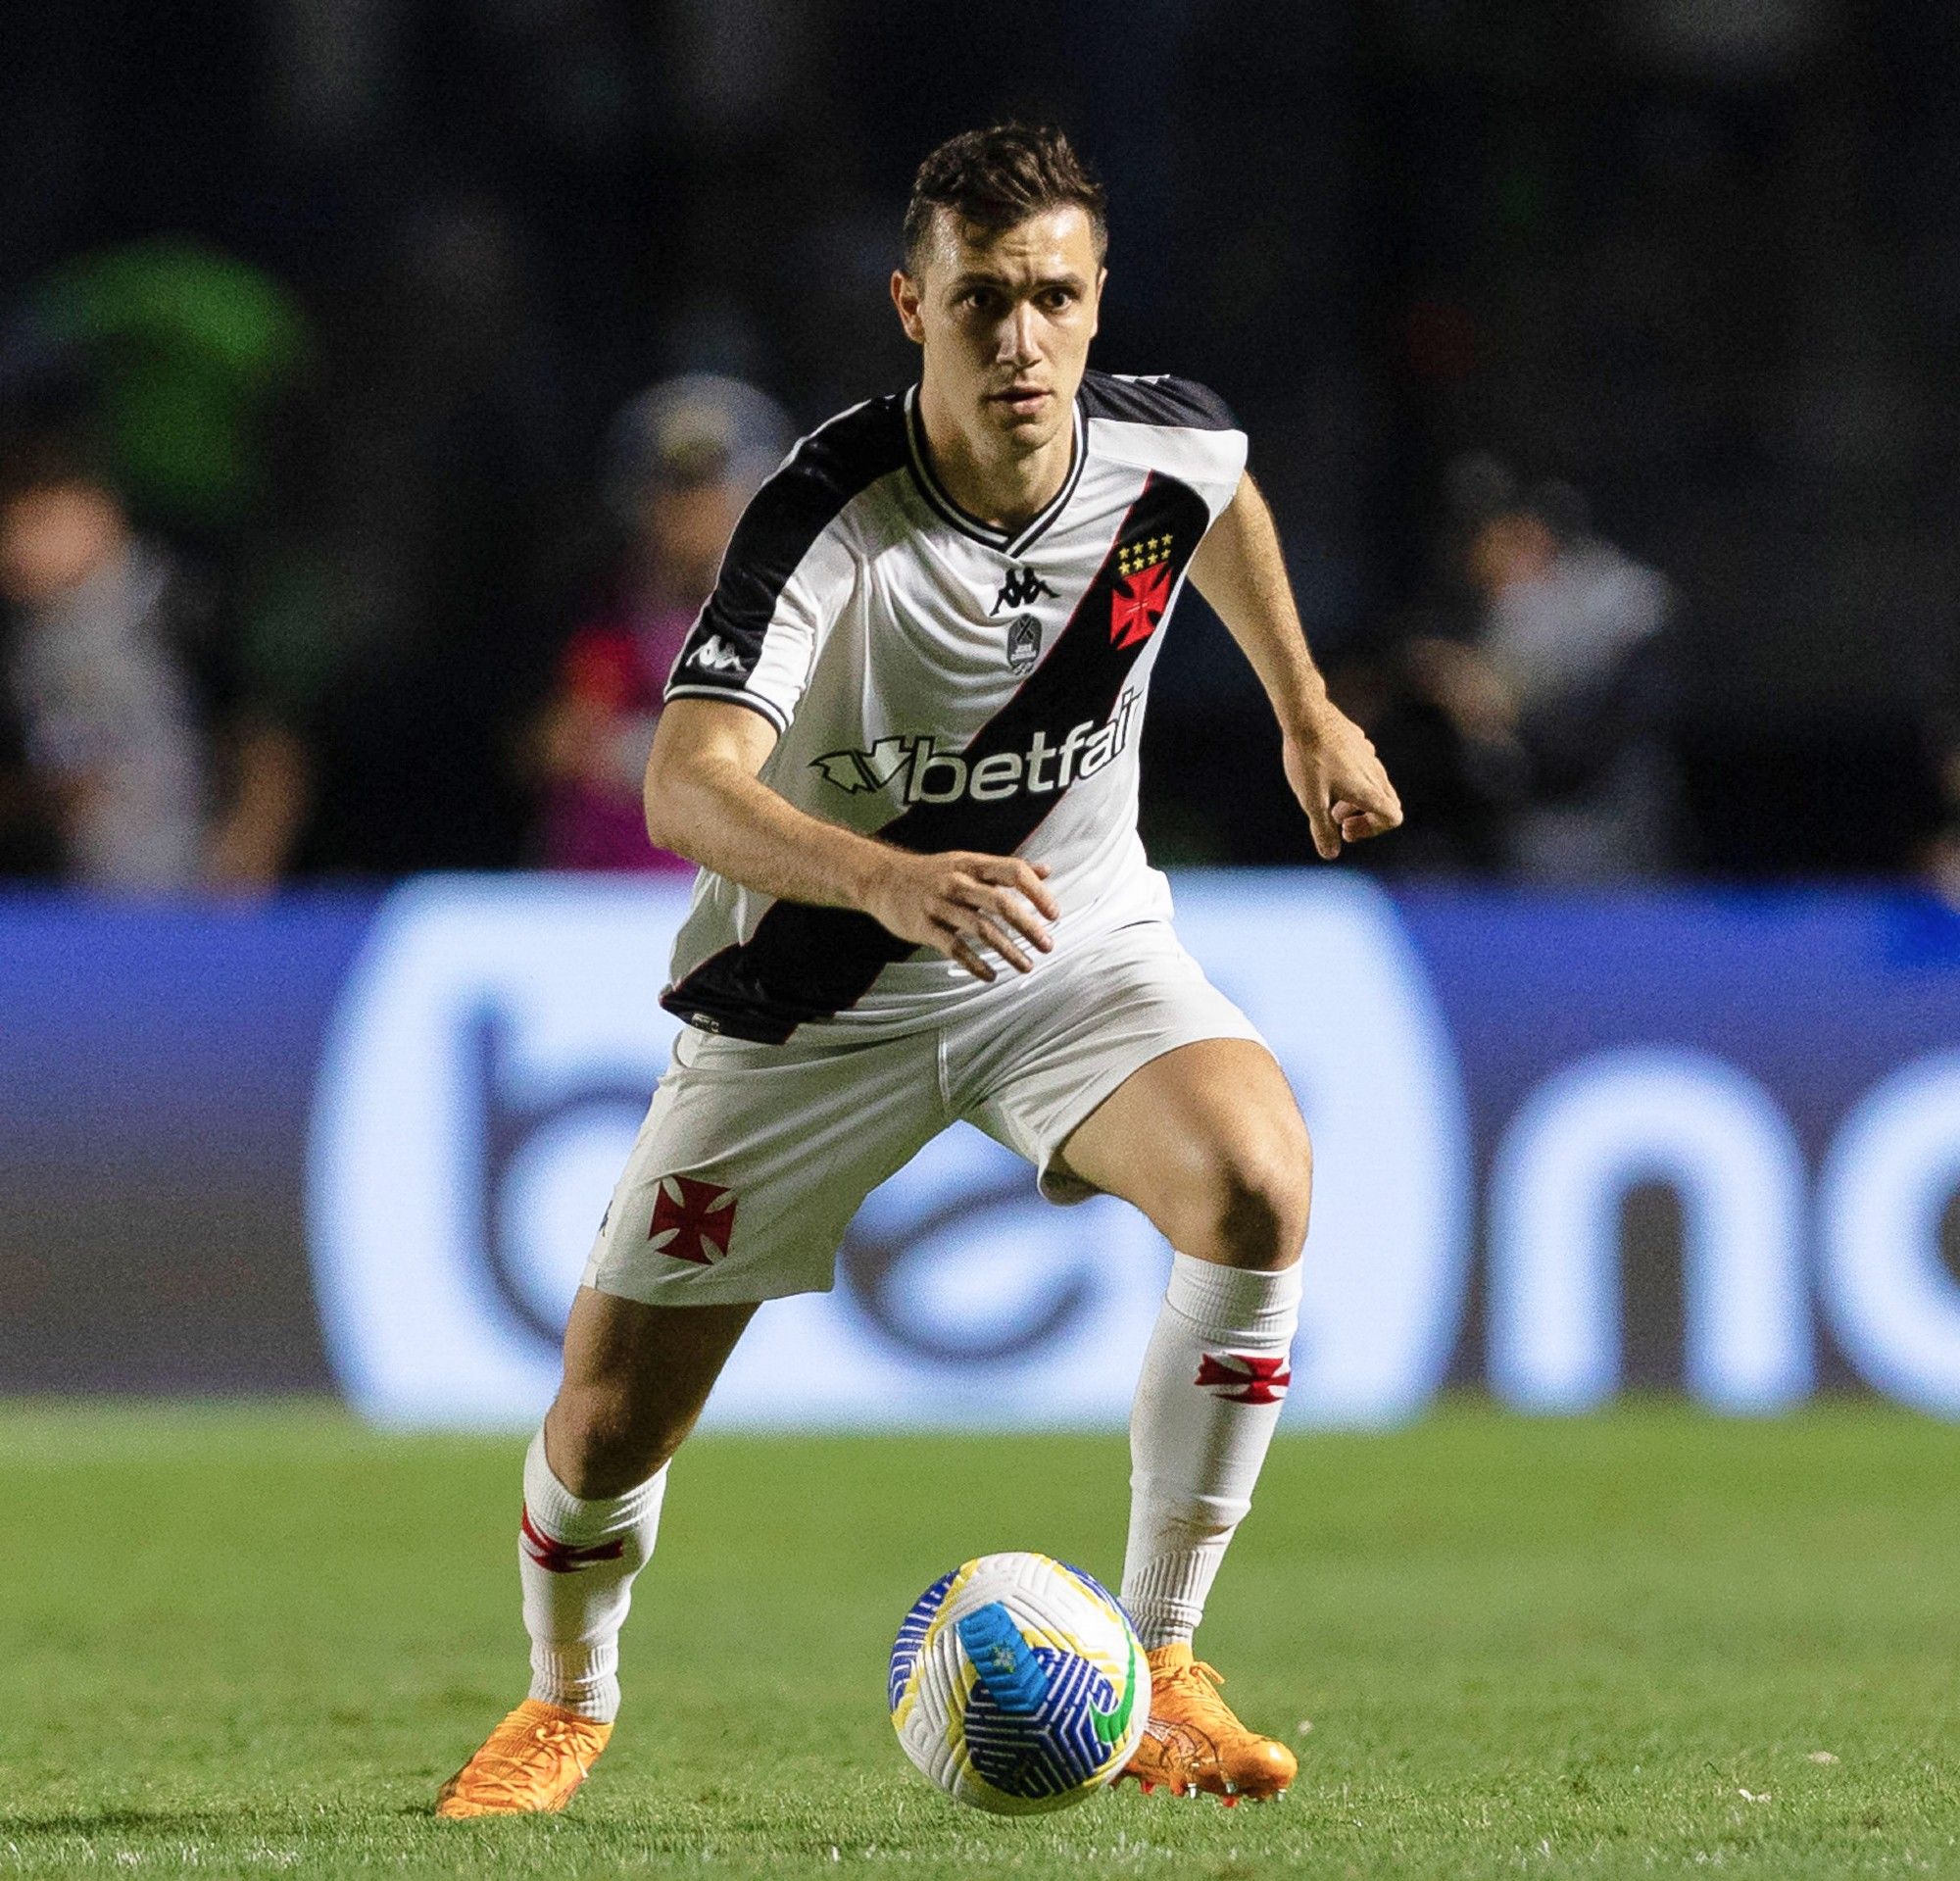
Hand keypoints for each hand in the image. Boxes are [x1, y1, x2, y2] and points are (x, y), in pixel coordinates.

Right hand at [860, 849, 1059, 980]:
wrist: (881, 879)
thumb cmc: (932, 872)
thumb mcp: (968, 862)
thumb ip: (1006, 869)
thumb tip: (1047, 869)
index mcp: (972, 864)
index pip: (1013, 871)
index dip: (1037, 892)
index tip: (1053, 914)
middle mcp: (957, 883)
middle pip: (1000, 903)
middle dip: (1028, 926)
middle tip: (1047, 945)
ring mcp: (940, 905)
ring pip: (980, 929)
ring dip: (1008, 950)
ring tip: (1027, 966)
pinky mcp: (924, 927)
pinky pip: (954, 949)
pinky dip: (975, 964)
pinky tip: (990, 976)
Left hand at [1283, 702, 1403, 859]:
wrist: (1306, 715)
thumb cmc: (1308, 759)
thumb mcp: (1311, 801)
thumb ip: (1322, 830)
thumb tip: (1331, 854)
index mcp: (1368, 789)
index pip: (1393, 818)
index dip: (1371, 830)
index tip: (1343, 827)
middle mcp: (1375, 772)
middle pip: (1388, 804)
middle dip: (1364, 818)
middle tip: (1336, 818)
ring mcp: (1368, 755)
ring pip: (1375, 784)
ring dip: (1356, 799)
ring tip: (1327, 797)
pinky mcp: (1358, 742)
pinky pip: (1364, 765)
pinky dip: (1351, 778)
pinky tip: (1326, 772)